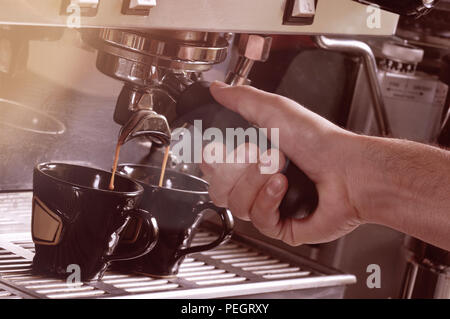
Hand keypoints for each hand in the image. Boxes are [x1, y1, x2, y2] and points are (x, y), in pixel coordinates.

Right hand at [200, 81, 362, 245]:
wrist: (347, 170)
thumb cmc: (318, 141)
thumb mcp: (275, 110)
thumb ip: (242, 99)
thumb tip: (218, 88)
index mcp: (252, 158)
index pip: (213, 169)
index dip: (211, 163)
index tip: (217, 153)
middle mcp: (258, 183)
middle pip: (219, 190)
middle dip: (237, 171)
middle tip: (258, 155)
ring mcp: (269, 205)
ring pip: (237, 206)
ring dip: (256, 183)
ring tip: (279, 170)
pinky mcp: (281, 225)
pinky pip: (258, 220)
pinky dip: (269, 200)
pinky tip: (283, 188)